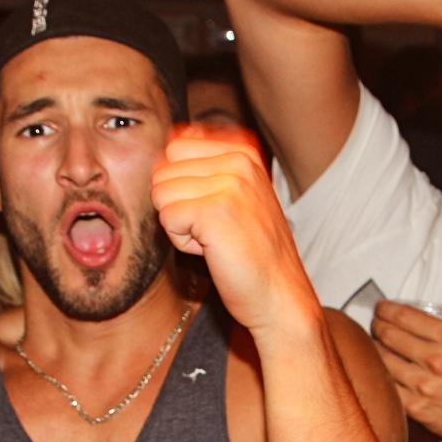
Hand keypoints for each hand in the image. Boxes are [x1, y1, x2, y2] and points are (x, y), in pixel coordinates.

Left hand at [151, 127, 320, 341]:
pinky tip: (212, 250)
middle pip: (163, 171)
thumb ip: (207, 169)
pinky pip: (167, 218)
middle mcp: (238, 161)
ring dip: (179, 225)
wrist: (280, 295)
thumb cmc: (253, 253)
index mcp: (244, 153)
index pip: (175, 148)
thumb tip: (166, 147)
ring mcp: (229, 184)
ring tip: (214, 239)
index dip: (180, 185)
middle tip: (213, 229)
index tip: (212, 210)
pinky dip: (182, 242)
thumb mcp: (237, 197)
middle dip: (176, 205)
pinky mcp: (215, 210)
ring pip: (161, 194)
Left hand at [371, 301, 441, 441]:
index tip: (382, 309)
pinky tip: (380, 369)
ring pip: (382, 358)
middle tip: (376, 324)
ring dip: (375, 348)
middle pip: (389, 335)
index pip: (407, 317)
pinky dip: (379, 374)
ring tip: (375, 344)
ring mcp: (423, 384)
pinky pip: (387, 385)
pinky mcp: (415, 406)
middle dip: (378, 325)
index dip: (388, 310)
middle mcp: (435, 359)